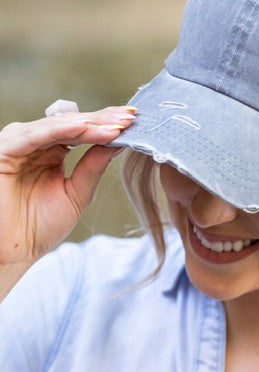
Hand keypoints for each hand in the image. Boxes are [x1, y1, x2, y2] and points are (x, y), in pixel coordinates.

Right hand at [0, 106, 135, 269]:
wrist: (14, 254)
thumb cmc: (39, 228)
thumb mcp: (76, 193)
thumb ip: (93, 166)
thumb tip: (119, 141)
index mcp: (50, 152)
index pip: (81, 131)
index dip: (106, 125)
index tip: (134, 121)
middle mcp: (34, 144)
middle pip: (72, 123)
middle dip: (102, 120)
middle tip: (130, 117)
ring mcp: (18, 145)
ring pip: (57, 126)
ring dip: (88, 123)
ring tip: (115, 125)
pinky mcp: (4, 150)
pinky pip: (36, 135)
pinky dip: (61, 129)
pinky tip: (86, 127)